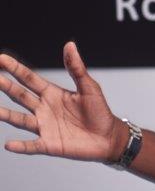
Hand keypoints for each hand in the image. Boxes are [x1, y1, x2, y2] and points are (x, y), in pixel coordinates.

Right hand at [0, 41, 121, 162]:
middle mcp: (44, 109)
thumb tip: (69, 45)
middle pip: (20, 96)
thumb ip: (76, 68)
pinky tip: (8, 144)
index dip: (15, 69)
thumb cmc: (99, 111)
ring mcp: (45, 126)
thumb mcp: (89, 87)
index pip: (29, 79)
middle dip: (6, 86)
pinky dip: (20, 146)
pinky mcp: (49, 144)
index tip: (1, 59)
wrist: (108, 137)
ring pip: (20, 120)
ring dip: (6, 115)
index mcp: (52, 93)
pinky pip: (32, 145)